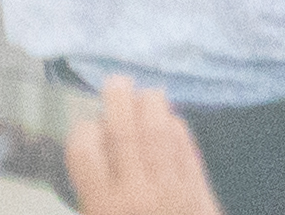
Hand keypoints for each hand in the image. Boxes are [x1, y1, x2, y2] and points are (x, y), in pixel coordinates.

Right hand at [59, 75, 224, 214]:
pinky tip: (171, 122)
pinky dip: (179, 130)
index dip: (83, 130)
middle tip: (116, 83)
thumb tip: (94, 158)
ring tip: (146, 94)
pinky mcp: (200, 194)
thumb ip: (95, 198)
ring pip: (160, 133)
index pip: (85, 151)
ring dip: (153, 106)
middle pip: (124, 133)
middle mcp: (135, 195)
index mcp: (103, 208)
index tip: (86, 126)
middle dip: (118, 100)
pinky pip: (187, 151)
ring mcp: (171, 191)